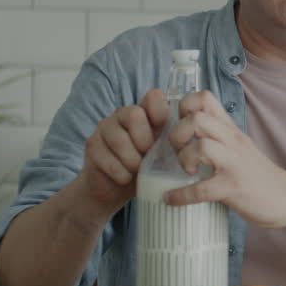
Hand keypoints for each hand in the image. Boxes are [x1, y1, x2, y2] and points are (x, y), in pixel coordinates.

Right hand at [77, 89, 167, 208]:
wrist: (115, 188)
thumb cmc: (145, 167)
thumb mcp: (164, 153)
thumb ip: (173, 141)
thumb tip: (194, 135)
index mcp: (145, 112)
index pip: (153, 97)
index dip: (161, 113)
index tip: (164, 134)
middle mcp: (122, 114)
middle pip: (133, 115)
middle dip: (145, 141)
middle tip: (148, 157)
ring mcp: (104, 128)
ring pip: (120, 139)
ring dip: (133, 161)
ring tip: (138, 170)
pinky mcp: (91, 145)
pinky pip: (108, 159)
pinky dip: (122, 174)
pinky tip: (125, 178)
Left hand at [162, 90, 285, 227]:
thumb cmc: (260, 175)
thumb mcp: (241, 147)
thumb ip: (218, 138)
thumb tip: (186, 138)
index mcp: (231, 130)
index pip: (204, 98)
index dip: (183, 107)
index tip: (181, 126)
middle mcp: (233, 141)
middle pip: (196, 118)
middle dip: (177, 134)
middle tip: (180, 151)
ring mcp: (234, 164)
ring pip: (200, 146)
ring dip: (184, 159)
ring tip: (188, 170)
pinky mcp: (233, 188)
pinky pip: (200, 189)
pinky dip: (181, 195)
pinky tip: (173, 199)